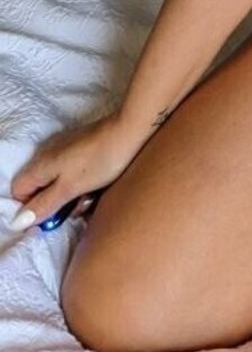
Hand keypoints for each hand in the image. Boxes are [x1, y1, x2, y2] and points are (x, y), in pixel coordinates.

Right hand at [8, 111, 148, 231]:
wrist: (132, 130)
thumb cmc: (100, 160)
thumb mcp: (70, 188)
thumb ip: (44, 204)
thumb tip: (19, 221)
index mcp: (40, 164)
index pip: (19, 190)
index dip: (30, 207)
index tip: (50, 216)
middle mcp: (48, 154)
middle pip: (39, 187)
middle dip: (54, 204)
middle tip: (74, 209)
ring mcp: (66, 149)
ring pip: (59, 182)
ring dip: (71, 195)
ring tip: (90, 199)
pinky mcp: (83, 148)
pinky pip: (74, 172)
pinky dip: (82, 183)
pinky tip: (97, 188)